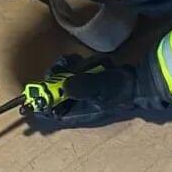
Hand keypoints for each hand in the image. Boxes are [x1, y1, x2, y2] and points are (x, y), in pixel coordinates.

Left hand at [24, 54, 161, 129]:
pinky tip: (80, 59)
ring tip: (73, 61)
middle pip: (56, 93)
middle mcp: (77, 103)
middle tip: (56, 67)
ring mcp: (83, 92)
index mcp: (78, 111)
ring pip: (63, 81)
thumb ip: (82, 86)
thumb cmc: (118, 87)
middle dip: (54, 79)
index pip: (54, 112)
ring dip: (66, 70)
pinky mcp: (88, 80)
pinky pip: (74, 73)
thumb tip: (63, 85)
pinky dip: (75, 66)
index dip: (41, 104)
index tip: (33, 93)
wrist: (138, 82)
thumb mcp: (100, 87)